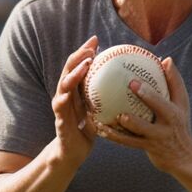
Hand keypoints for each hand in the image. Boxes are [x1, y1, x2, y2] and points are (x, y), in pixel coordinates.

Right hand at [53, 36, 98, 165]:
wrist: (73, 152)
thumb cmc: (89, 129)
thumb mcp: (100, 109)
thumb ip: (108, 95)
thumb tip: (132, 81)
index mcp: (76, 90)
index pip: (80, 65)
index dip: (85, 51)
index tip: (96, 39)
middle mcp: (66, 94)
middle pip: (69, 70)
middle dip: (78, 56)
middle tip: (90, 48)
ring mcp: (61, 107)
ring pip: (64, 86)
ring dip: (73, 74)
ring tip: (84, 66)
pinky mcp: (59, 121)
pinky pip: (60, 109)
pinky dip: (63, 100)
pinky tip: (67, 96)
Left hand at [94, 58, 191, 174]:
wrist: (183, 156)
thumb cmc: (180, 123)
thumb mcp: (182, 103)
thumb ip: (174, 82)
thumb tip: (166, 59)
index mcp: (172, 114)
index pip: (160, 103)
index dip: (147, 94)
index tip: (132, 82)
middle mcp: (163, 129)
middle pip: (144, 123)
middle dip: (128, 118)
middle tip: (111, 107)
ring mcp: (153, 141)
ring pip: (131, 136)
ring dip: (115, 130)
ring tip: (100, 120)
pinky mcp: (144, 149)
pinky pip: (125, 142)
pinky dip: (112, 136)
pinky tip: (99, 128)